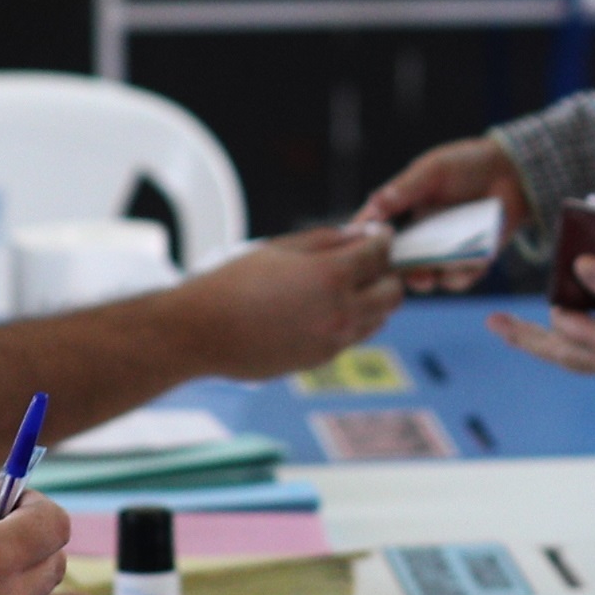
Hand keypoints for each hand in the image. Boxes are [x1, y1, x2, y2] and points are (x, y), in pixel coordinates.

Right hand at [167, 225, 403, 375]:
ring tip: (351, 284)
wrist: (202, 332)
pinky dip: (355, 320)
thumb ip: (327, 239)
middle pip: (393, 292)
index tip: (380, 234)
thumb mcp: (280, 247)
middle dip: (387, 272)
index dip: (383, 239)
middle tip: (370, 261)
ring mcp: (333, 340)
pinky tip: (330, 307)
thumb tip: (359, 234)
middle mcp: (340, 312)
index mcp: (331, 277)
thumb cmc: (233, 284)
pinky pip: (355, 337)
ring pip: (380, 319)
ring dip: (374, 299)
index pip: (379, 254)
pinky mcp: (322, 359)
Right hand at [358, 139, 531, 288]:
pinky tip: (464, 268)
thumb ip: (405, 188)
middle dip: (395, 270)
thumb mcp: (433, 170)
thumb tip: (375, 203)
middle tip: (395, 272)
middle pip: (399, 261)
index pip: (378, 229)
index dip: (366, 240)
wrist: (511, 170)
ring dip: (425, 279)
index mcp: (405, 212)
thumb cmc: (467, 164)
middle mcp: (421, 235)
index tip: (359, 247)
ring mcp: (445, 251)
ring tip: (427, 277)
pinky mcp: (471, 261)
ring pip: (428, 275)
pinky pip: (461, 278)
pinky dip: (460, 276)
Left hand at [491, 259, 594, 397]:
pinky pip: (591, 355)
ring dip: (546, 341)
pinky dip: (575, 340)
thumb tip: (581, 268)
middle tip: (493, 323)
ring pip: (570, 357)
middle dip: (523, 336)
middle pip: (554, 352)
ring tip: (520, 330)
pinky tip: (578, 326)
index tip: (568, 271)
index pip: (566, 324)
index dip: (561, 299)